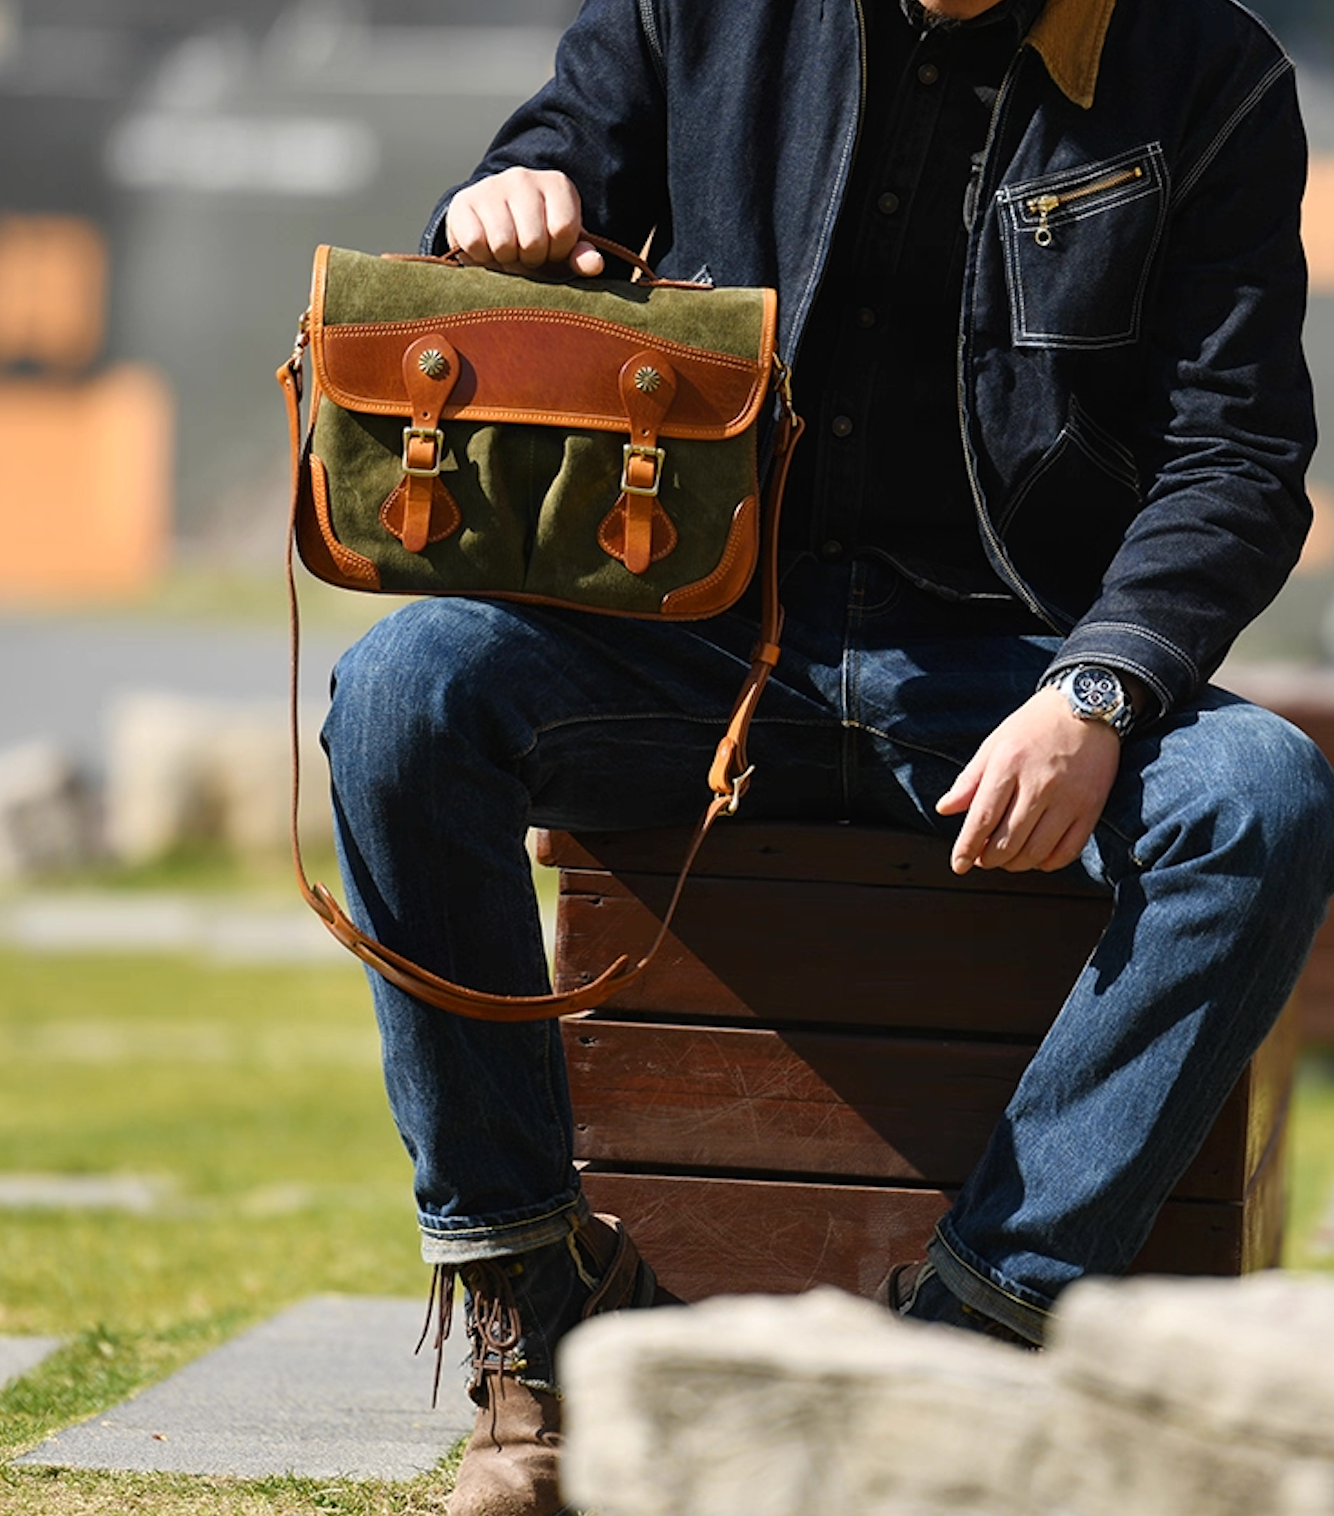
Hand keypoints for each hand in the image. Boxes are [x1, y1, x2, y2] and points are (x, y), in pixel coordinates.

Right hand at [444, 167, 603, 275]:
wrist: (488, 222)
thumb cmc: (534, 238)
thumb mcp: (561, 248)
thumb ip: (580, 256)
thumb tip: (594, 264)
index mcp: (557, 184)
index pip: (563, 231)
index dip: (556, 252)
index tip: (549, 249)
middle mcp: (524, 177)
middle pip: (533, 241)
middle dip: (530, 258)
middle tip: (524, 252)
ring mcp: (492, 186)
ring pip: (504, 243)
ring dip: (505, 259)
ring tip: (506, 250)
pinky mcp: (463, 202)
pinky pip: (476, 243)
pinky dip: (481, 256)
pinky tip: (486, 247)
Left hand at [935, 686, 1121, 874]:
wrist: (1088, 707)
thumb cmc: (1035, 725)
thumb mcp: (995, 744)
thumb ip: (969, 779)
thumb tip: (944, 809)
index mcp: (1009, 765)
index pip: (982, 819)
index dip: (967, 847)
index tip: (959, 865)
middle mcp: (1039, 784)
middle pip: (1008, 841)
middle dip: (989, 859)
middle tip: (982, 858)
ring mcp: (1069, 799)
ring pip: (1036, 852)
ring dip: (1015, 864)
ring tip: (1005, 859)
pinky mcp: (1092, 808)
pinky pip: (1068, 851)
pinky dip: (1048, 863)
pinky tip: (1036, 857)